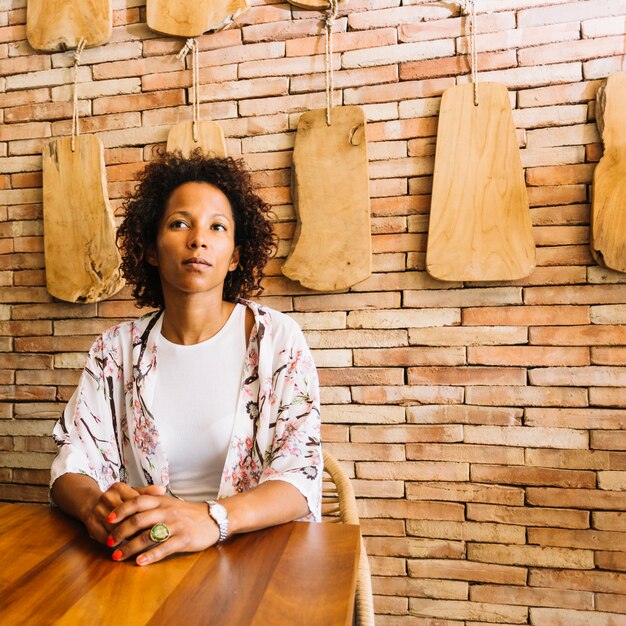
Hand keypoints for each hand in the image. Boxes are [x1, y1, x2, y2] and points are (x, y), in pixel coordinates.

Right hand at [82, 482, 165, 544]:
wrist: (91, 504)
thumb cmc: (119, 500)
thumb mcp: (133, 493)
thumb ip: (148, 492)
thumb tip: (163, 490)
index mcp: (119, 488)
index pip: (136, 503)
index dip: (146, 515)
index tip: (157, 524)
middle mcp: (107, 497)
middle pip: (126, 517)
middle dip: (138, 528)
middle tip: (151, 537)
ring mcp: (97, 511)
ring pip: (116, 529)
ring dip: (128, 538)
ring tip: (141, 544)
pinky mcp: (90, 526)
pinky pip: (106, 538)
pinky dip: (116, 544)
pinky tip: (125, 547)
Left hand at [105, 495, 219, 565]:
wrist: (213, 518)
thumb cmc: (187, 513)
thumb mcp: (170, 503)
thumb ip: (151, 503)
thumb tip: (127, 504)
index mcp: (162, 501)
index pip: (137, 502)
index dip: (121, 510)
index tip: (107, 520)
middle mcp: (167, 511)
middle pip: (139, 519)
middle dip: (120, 531)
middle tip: (109, 542)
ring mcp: (176, 525)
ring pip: (148, 535)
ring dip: (130, 547)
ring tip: (117, 556)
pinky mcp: (184, 539)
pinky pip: (164, 548)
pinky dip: (150, 555)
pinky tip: (139, 562)